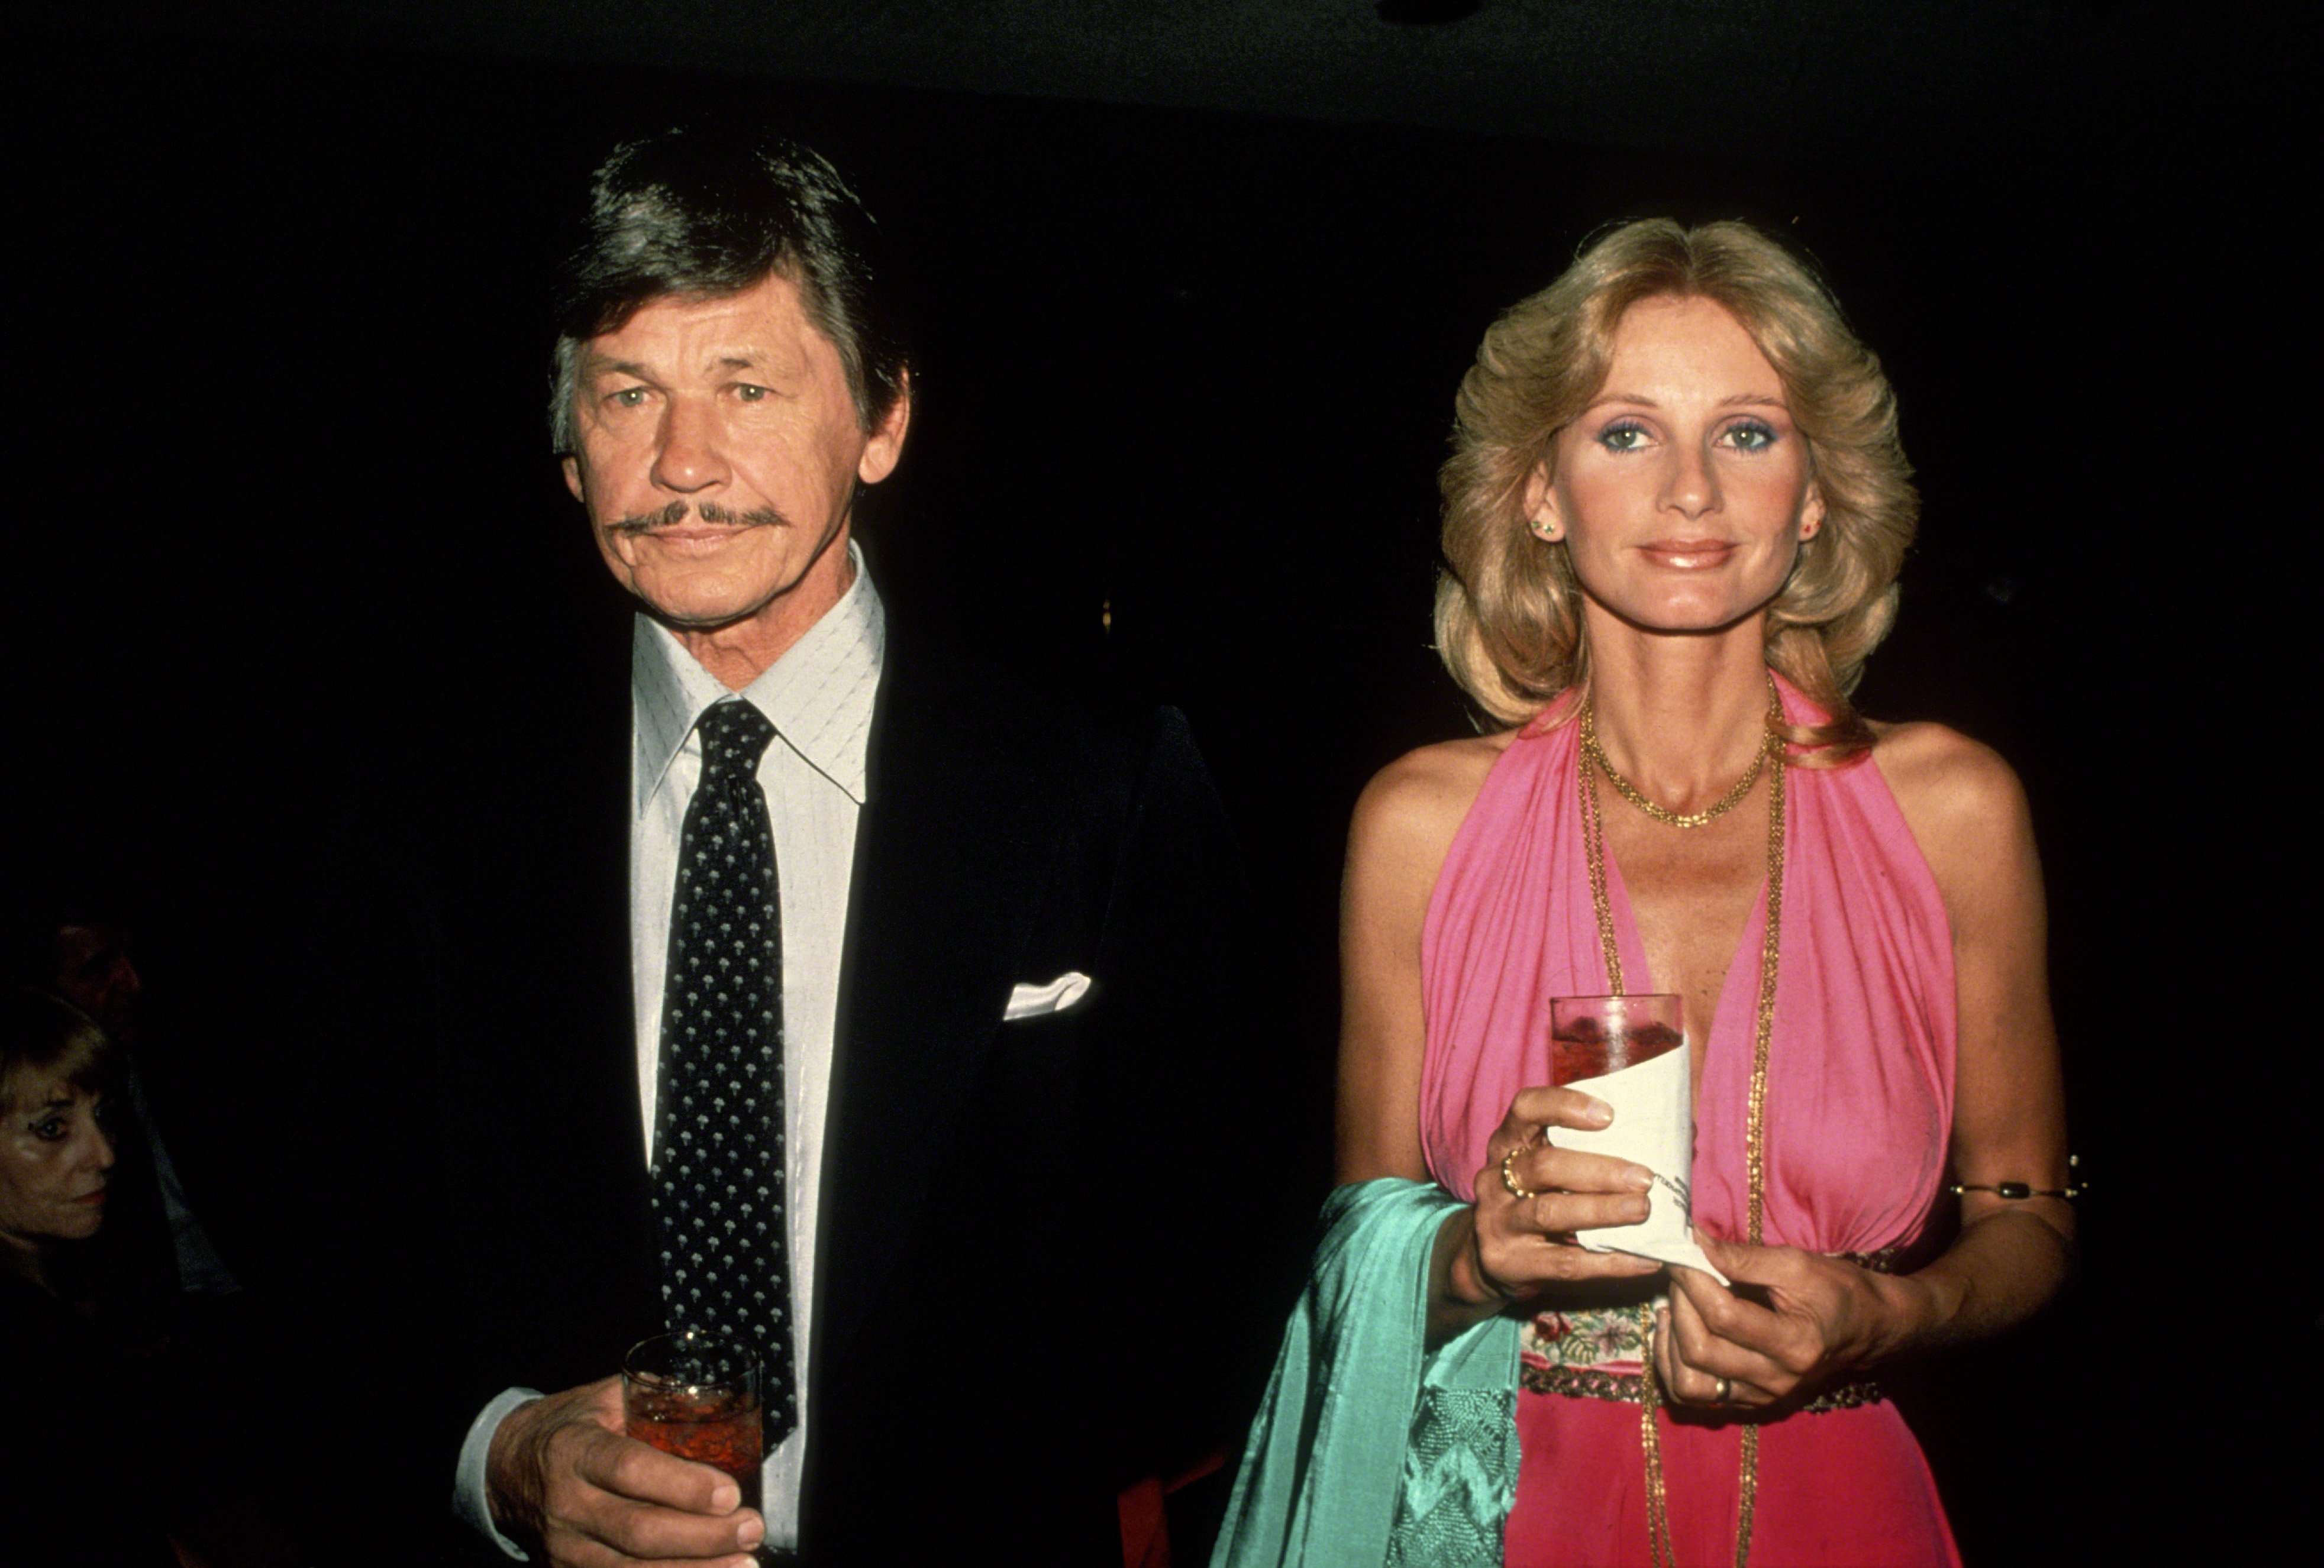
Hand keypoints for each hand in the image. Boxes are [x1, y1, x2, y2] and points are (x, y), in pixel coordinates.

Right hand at [486, 1377, 763, 1567]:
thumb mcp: (602, 1398)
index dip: (681, 1485)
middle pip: (638, 1530)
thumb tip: (720, 1398)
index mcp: (576, 1450)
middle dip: (701, 1536)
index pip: (629, 1469)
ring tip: (745, 1562)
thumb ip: (655, 1396)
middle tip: (752, 1528)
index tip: (730, 1493)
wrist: (506, 1469)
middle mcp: (567, 1504)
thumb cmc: (570, 1427)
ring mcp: (564, 1547)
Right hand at [1460, 1085, 1664, 1305]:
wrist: (1488, 1257)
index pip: (1526, 1108)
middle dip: (1598, 1170)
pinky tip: (1645, 1260)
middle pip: (1544, 1166)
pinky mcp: (1508, 1262)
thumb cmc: (1538, 1198)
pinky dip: (1610, 1262)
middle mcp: (1495, 1177)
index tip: (1608, 1115)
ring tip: (1642, 1210)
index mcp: (1508, 1142)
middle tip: (1644, 1178)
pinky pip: (1565, 1263)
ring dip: (1602, 1211)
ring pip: (1549, 1212)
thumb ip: (1595, 1148)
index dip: (1563, 1106)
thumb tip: (1683, 1132)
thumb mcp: (1549, 1164)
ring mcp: (1497, 1221)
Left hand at [1651, 1238, 1925, 1410]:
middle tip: (1678, 1274)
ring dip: (1668, 1341)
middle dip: (1678, 1303)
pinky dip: (1674, 1363)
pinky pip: (1695, 1394)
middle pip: (1699, 1350)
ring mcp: (1762, 1397)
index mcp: (1794, 1344)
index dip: (1692, 1280)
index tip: (1680, 1253)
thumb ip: (1742, 1257)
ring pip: (1688, 1383)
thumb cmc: (1838, 1290)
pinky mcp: (1750, 1402)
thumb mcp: (1796, 1264)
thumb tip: (1693, 1242)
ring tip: (1673, 1304)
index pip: (1722, 1315)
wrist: (1868, 1328)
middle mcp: (1776, 1380)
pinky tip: (1677, 1331)